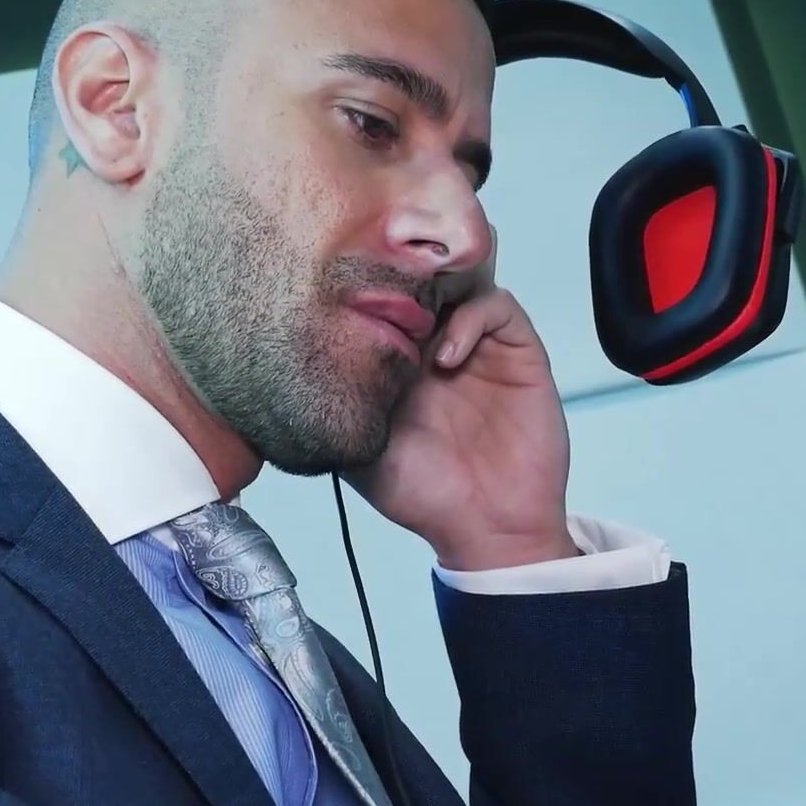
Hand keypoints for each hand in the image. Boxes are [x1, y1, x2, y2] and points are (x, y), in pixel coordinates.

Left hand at [340, 227, 578, 570]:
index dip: (367, 291)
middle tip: (379, 289)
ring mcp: (480, 346)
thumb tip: (286, 371)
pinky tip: (445, 358)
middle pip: (423, 279)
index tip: (342, 294)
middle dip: (402, 277)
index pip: (384, 302)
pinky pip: (498, 306)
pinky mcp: (518, 353)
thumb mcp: (356, 451)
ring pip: (463, 280)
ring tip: (412, 320)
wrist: (487, 527)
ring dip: (437, 289)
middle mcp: (440, 345)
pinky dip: (470, 319)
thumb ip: (335, 408)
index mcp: (400, 362)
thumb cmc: (423, 495)